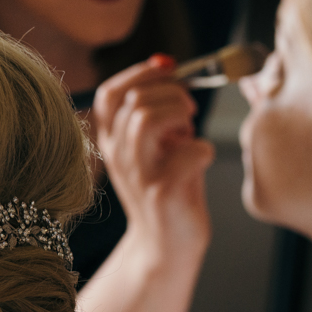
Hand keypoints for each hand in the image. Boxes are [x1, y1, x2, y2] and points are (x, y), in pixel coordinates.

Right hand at [92, 55, 214, 253]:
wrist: (166, 245)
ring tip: (190, 130)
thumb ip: (157, 110)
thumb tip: (164, 65)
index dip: (140, 73)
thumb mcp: (154, 145)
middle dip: (172, 93)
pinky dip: (203, 149)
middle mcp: (118, 156)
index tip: (168, 72)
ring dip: (180, 115)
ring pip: (147, 119)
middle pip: (135, 100)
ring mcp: (137, 175)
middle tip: (189, 110)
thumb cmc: (168, 189)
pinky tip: (202, 160)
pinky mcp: (161, 193)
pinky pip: (187, 153)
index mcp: (112, 141)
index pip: (108, 93)